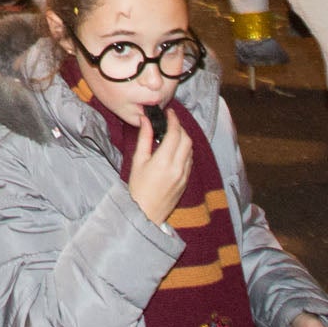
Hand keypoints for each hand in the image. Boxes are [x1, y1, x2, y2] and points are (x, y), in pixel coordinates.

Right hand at [125, 107, 196, 227]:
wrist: (145, 213)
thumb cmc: (137, 188)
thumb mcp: (138, 161)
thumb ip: (144, 139)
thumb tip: (146, 120)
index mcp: (164, 161)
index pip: (175, 133)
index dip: (173, 120)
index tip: (169, 113)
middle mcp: (178, 167)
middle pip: (187, 139)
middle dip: (180, 128)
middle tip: (170, 122)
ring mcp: (184, 175)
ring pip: (191, 150)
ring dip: (184, 139)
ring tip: (173, 134)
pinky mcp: (186, 181)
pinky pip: (190, 161)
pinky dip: (185, 151)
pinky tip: (176, 150)